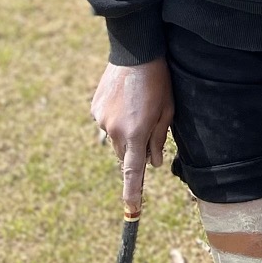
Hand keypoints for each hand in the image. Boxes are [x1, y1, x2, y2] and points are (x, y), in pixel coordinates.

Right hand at [91, 58, 173, 211]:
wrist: (135, 51)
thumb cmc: (158, 80)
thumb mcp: (167, 110)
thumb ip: (159, 139)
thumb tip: (153, 164)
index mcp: (136, 134)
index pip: (133, 172)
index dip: (132, 193)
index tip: (132, 211)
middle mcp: (115, 131)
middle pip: (125, 153)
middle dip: (135, 147)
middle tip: (147, 122)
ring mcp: (102, 120)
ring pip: (115, 138)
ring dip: (125, 130)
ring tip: (136, 104)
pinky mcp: (94, 109)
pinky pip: (106, 122)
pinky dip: (115, 117)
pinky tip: (124, 98)